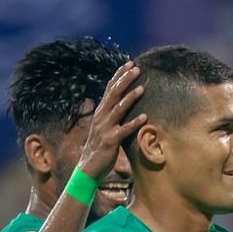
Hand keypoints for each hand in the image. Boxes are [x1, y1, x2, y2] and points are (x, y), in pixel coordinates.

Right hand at [75, 62, 145, 184]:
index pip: (109, 89)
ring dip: (130, 98)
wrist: (88, 168)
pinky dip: (134, 123)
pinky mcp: (111, 141)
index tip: (129, 63)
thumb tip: (122, 103)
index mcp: (100, 112)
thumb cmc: (99, 147)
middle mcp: (101, 117)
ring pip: (118, 109)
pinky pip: (124, 130)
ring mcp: (105, 128)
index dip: (118, 75)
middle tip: (136, 69)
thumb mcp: (104, 127)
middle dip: (125, 80)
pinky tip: (144, 117)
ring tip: (142, 88)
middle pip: (113, 94)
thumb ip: (112, 115)